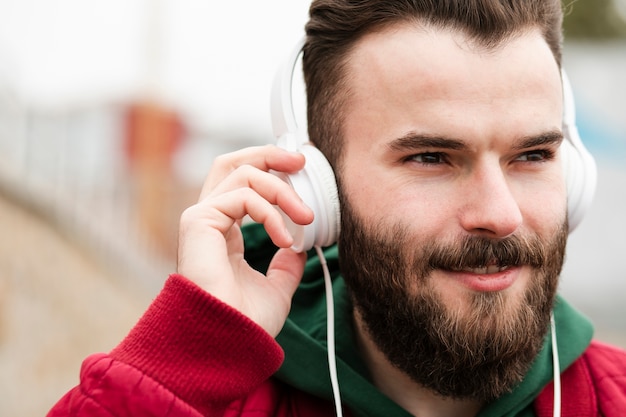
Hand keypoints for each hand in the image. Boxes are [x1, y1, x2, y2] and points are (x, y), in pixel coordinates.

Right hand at [177, 145, 313, 336]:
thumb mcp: (276, 288)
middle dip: (269, 155)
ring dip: (283, 190)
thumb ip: (285, 264)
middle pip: (232, 163)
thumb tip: (299, 245)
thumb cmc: (246, 321)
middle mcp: (210, 220)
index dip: (270, 171)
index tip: (301, 172)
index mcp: (224, 232)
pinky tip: (284, 237)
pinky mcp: (198, 221)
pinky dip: (270, 211)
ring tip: (306, 217)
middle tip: (301, 160)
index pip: (242, 185)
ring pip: (243, 174)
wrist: (228, 342)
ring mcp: (201, 218)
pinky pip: (242, 196)